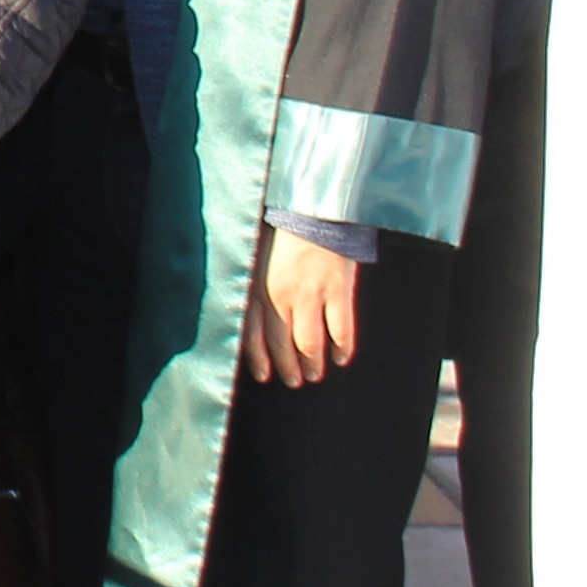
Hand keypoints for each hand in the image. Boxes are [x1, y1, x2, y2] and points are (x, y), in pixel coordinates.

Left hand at [247, 226, 363, 386]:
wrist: (315, 206)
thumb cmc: (283, 228)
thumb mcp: (257, 255)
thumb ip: (252, 283)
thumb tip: (245, 312)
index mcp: (259, 287)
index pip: (254, 334)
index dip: (258, 358)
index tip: (264, 375)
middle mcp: (283, 296)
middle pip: (283, 344)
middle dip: (288, 367)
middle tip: (294, 380)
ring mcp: (312, 295)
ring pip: (310, 343)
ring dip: (313, 363)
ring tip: (315, 374)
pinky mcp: (338, 291)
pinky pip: (340, 330)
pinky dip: (341, 348)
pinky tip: (341, 357)